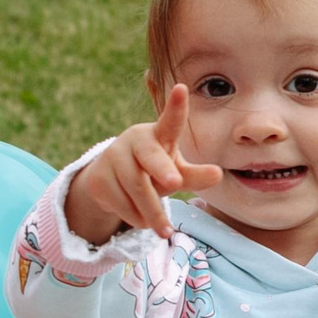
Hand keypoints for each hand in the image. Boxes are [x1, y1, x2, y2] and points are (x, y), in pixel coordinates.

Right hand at [62, 84, 224, 244]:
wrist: (111, 183)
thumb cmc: (153, 172)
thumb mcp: (176, 172)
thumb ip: (196, 175)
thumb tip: (218, 174)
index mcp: (158, 135)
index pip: (169, 121)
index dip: (175, 106)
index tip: (181, 88)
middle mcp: (134, 140)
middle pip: (150, 158)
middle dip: (161, 169)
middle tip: (174, 181)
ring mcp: (113, 158)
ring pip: (137, 189)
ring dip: (152, 214)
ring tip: (163, 229)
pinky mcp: (99, 179)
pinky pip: (121, 204)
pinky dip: (135, 218)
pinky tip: (139, 218)